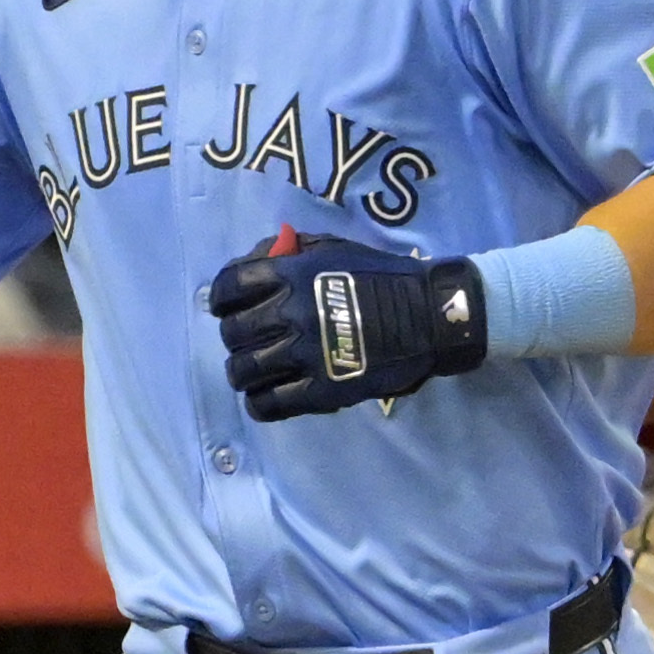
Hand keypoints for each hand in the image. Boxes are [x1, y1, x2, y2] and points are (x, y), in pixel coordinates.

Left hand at [210, 226, 487, 420]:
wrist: (432, 315)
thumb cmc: (380, 277)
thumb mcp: (333, 248)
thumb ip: (288, 252)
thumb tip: (251, 261)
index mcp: (291, 275)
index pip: (228, 286)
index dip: (222, 298)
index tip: (226, 307)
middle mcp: (292, 313)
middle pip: (232, 333)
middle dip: (236, 337)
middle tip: (250, 340)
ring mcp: (306, 354)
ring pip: (243, 371)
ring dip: (243, 372)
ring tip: (256, 371)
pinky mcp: (322, 390)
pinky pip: (268, 405)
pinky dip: (260, 403)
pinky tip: (269, 396)